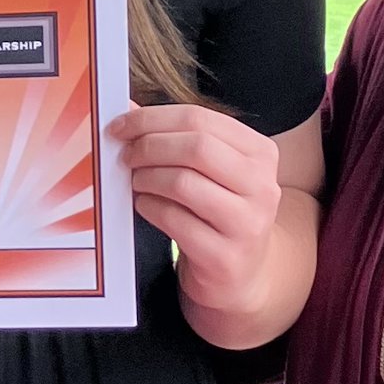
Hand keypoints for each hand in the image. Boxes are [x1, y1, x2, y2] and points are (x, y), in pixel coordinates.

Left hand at [110, 105, 320, 349]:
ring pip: (183, 183)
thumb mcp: (211, 171)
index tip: (121, 126)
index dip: (152, 118)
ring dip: (147, 178)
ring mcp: (247, 224)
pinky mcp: (225, 257)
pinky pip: (174, 220)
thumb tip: (127, 108)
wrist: (241, 275)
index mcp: (261, 153)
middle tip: (126, 156)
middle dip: (149, 146)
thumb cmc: (218, 213)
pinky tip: (146, 205)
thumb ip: (177, 138)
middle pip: (196, 147)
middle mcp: (262, 186)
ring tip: (137, 182)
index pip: (200, 118)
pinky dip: (150, 207)